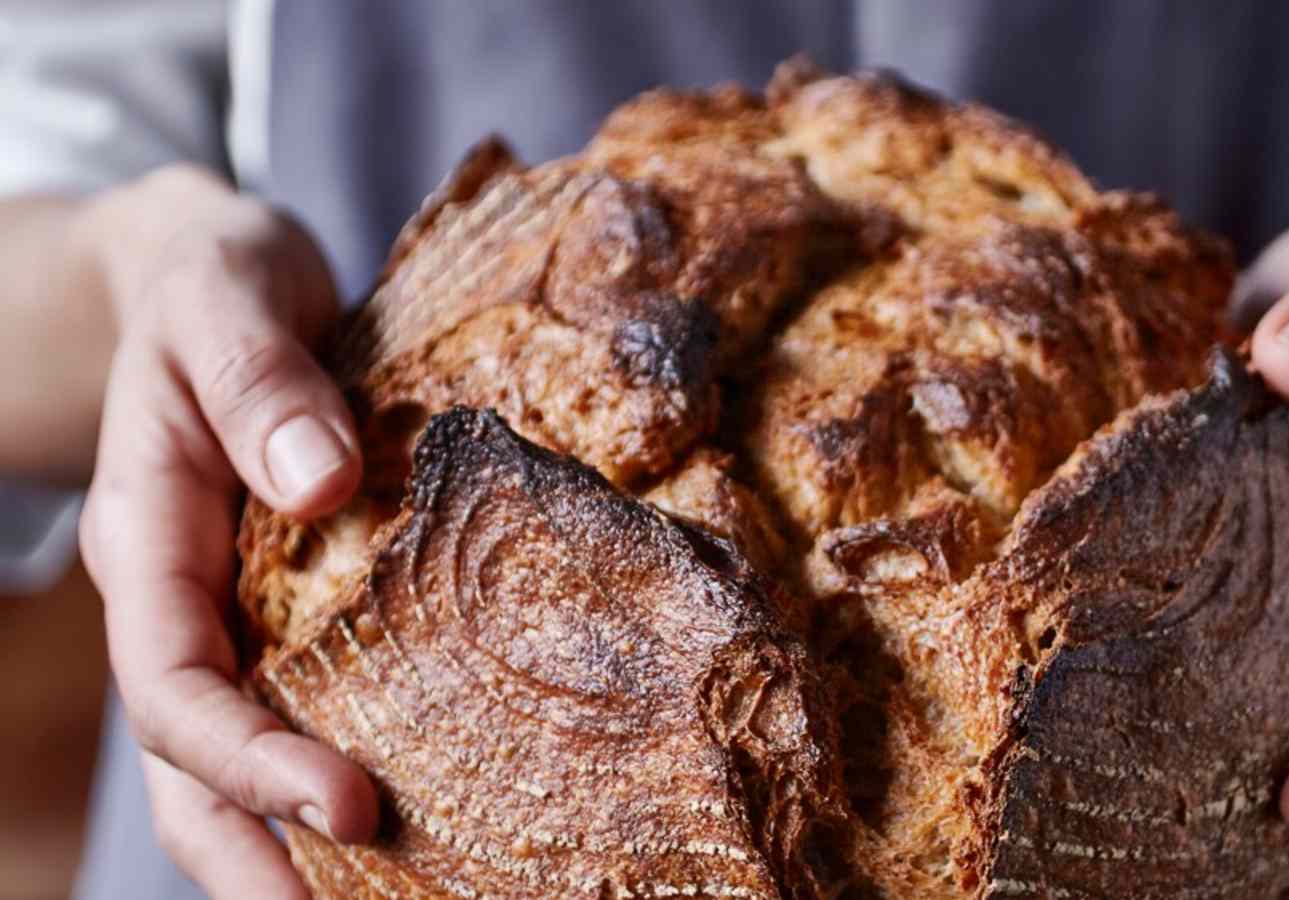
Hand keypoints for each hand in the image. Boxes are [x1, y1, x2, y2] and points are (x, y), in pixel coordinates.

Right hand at [78, 164, 377, 897]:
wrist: (214, 273)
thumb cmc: (216, 279)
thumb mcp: (228, 296)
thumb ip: (259, 381)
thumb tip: (316, 483)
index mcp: (149, 534)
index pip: (176, 682)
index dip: (247, 759)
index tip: (351, 808)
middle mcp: (183, 592)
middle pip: (192, 759)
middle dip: (258, 851)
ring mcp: (231, 605)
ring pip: (232, 753)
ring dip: (287, 841)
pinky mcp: (289, 599)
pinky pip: (296, 701)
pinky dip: (330, 768)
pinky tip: (413, 815)